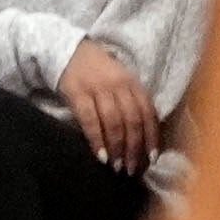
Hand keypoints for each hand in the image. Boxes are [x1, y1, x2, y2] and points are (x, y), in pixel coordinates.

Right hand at [57, 39, 158, 172]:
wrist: (68, 50)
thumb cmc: (97, 72)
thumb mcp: (120, 81)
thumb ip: (131, 102)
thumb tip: (143, 139)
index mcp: (132, 82)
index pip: (147, 112)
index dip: (151, 137)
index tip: (151, 159)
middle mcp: (118, 85)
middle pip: (132, 120)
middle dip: (134, 148)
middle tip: (132, 169)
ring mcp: (97, 88)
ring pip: (113, 122)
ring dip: (117, 148)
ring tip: (116, 167)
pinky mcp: (77, 93)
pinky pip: (90, 120)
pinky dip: (97, 140)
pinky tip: (100, 156)